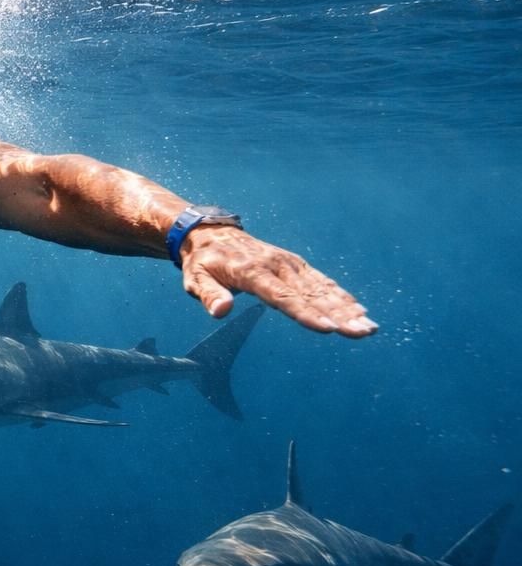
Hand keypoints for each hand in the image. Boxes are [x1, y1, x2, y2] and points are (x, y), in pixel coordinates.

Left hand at [180, 226, 376, 337]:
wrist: (212, 233)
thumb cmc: (203, 263)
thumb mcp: (195, 279)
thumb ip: (210, 295)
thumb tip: (220, 311)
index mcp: (252, 272)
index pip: (282, 297)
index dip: (306, 314)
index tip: (329, 328)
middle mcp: (277, 266)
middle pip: (311, 295)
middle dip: (339, 315)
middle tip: (363, 332)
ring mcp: (289, 264)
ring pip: (322, 289)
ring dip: (347, 308)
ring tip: (369, 327)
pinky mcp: (295, 265)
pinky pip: (321, 281)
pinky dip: (341, 295)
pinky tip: (359, 310)